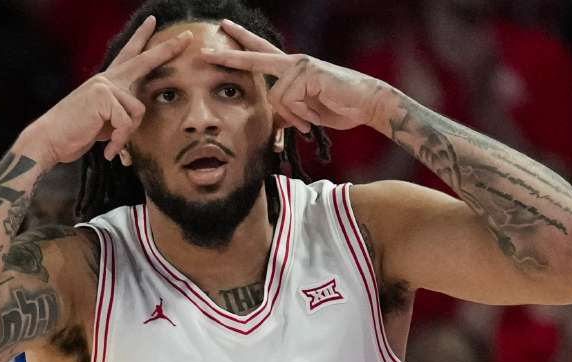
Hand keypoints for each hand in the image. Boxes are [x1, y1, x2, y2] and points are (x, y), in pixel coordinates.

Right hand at [22, 16, 191, 164]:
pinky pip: (127, 123)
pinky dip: (120, 142)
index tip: (152, 22)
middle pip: (143, 61)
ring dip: (127, 135)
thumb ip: (119, 117)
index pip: (127, 56)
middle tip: (187, 38)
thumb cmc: (74, 134)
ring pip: (138, 110)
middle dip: (167, 49)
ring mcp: (105, 85)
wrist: (49, 140)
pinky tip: (108, 151)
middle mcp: (107, 79)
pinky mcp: (103, 96)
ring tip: (113, 147)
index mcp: (106, 82)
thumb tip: (134, 126)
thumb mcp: (103, 124)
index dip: (140, 38)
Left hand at [201, 19, 389, 132]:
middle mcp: (294, 62)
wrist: (368, 104)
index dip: (242, 43)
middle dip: (228, 57)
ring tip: (310, 120)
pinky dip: (302, 115)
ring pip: (277, 97)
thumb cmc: (340, 107)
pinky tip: (315, 116)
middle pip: (255, 58)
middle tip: (203, 54)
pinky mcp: (308, 72)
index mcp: (292, 69)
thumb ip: (288, 111)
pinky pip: (291, 100)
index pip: (262, 52)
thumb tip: (275, 121)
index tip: (225, 30)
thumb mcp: (307, 112)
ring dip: (294, 116)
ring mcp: (301, 65)